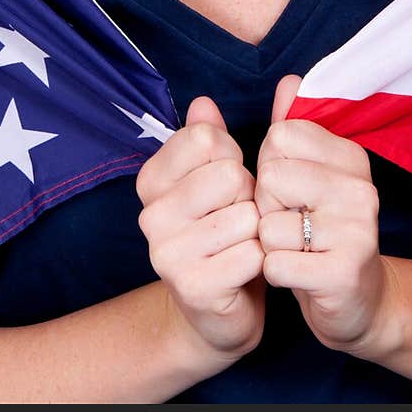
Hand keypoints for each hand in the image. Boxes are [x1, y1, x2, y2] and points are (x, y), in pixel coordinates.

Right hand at [135, 94, 265, 363]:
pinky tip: (245, 270)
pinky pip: (252, 254)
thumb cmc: (223, 233)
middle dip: (248, 195)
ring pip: (245, 215)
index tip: (226, 182)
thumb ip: (211, 137)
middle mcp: (151, 215)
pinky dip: (260, 260)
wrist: (218, 310)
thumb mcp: (216, 178)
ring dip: (257, 230)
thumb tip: (203, 102)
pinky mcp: (193, 287)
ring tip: (242, 243)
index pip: (205, 137)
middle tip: (238, 216)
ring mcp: (167, 254)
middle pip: (229, 174)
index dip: (231, 156)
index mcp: (151, 180)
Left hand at [255, 75, 393, 354]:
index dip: (271, 166)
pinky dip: (276, 273)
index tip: (293, 188)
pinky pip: (275, 265)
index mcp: (351, 157)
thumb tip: (290, 81)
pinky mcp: (343, 274)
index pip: (278, 137)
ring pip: (269, 226)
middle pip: (270, 178)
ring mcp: (357, 232)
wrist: (358, 299)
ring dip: (272, 244)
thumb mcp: (310, 172)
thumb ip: (294, 127)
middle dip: (268, 206)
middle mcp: (360, 189)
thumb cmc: (322, 228)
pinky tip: (299, 274)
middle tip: (294, 223)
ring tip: (299, 250)